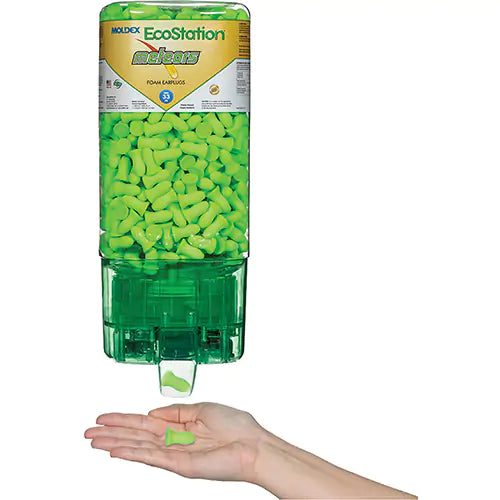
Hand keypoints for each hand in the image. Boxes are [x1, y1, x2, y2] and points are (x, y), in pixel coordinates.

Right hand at [84, 403, 263, 481]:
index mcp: (180, 426)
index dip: (124, 419)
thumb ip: (176, 411)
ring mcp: (175, 453)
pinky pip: (152, 458)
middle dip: (111, 433)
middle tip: (88, 432)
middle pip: (136, 435)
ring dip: (115, 443)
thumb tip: (153, 412)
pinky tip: (116, 451)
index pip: (145, 422)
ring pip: (138, 447)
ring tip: (94, 441)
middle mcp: (174, 440)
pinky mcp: (180, 465)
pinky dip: (133, 454)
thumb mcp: (202, 409)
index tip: (105, 417)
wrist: (253, 445)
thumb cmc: (236, 426)